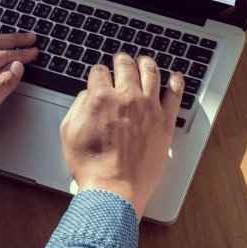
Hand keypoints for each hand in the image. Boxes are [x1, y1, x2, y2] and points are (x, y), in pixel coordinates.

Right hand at [60, 54, 183, 216]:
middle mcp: (126, 97)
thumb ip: (78, 107)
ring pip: (151, 73)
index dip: (98, 72)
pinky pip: (175, 94)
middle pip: (126, 67)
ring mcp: (149, 107)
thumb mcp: (69, 132)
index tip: (100, 74)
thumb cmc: (92, 166)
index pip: (100, 72)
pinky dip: (176, 82)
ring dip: (146, 63)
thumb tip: (87, 95)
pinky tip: (176, 76)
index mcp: (101, 98)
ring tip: (145, 61)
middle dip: (121, 60)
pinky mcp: (165, 121)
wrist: (114, 188)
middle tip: (122, 59)